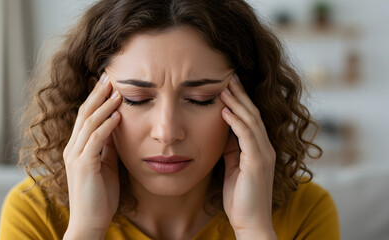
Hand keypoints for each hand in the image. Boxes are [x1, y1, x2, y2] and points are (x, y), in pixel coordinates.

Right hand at [63, 72, 121, 238]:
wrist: (90, 220)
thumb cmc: (99, 194)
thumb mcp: (106, 164)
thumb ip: (108, 145)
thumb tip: (117, 126)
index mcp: (77, 147)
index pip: (85, 116)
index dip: (95, 98)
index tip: (107, 82)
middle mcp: (72, 148)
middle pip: (84, 114)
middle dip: (97, 94)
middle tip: (109, 76)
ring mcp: (76, 156)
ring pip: (89, 124)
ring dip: (104, 106)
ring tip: (117, 91)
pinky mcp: (84, 166)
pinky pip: (95, 140)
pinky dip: (107, 126)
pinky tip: (118, 116)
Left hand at [220, 74, 276, 238]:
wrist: (250, 222)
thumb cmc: (240, 197)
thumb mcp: (233, 167)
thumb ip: (231, 148)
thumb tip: (222, 130)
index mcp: (259, 149)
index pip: (250, 118)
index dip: (240, 100)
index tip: (228, 84)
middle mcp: (265, 148)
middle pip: (253, 114)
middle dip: (240, 94)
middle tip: (229, 75)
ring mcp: (263, 154)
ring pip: (251, 121)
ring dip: (237, 102)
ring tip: (224, 86)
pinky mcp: (258, 163)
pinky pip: (247, 136)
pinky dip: (236, 122)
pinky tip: (224, 110)